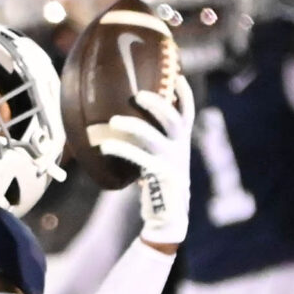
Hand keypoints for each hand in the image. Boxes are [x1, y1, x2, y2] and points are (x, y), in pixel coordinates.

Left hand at [93, 83, 193, 246]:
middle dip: (158, 104)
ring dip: (134, 127)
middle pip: (175, 120)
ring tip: (114, 120)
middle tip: (138, 95)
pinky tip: (105, 145)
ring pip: (154, 139)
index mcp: (182, 143)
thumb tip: (127, 118)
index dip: (184, 94)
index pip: (188, 113)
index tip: (176, 75)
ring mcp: (173, 164)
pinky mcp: (161, 177)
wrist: (168, 219)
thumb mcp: (160, 158)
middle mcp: (181, 150)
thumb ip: (152, 140)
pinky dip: (122, 150)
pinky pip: (139, 159)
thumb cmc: (158, 184)